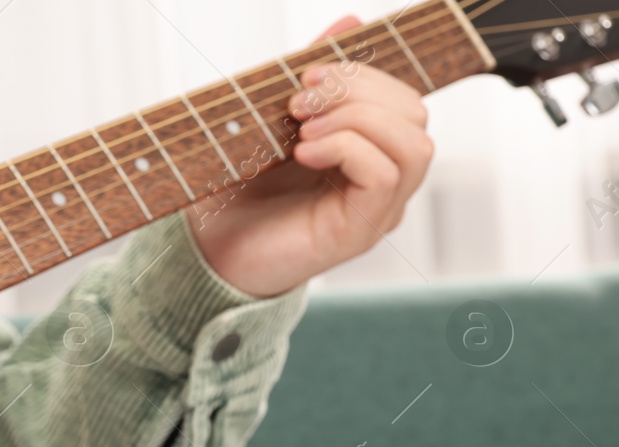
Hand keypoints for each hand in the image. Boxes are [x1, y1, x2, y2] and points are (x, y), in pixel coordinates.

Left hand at [187, 16, 434, 296]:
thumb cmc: (235, 193)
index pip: (401, 97)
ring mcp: (375, 210)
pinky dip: (348, 149)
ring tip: (302, 129)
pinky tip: (305, 151)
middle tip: (298, 100)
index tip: (306, 71)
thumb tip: (350, 20)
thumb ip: (313, 77)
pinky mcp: (358, 232)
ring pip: (413, 145)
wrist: (204, 252)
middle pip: (414, 114)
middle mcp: (380, 182)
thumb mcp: (272, 121)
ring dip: (357, 119)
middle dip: (359, 90)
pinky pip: (386, 176)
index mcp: (367, 151)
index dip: (363, 72)